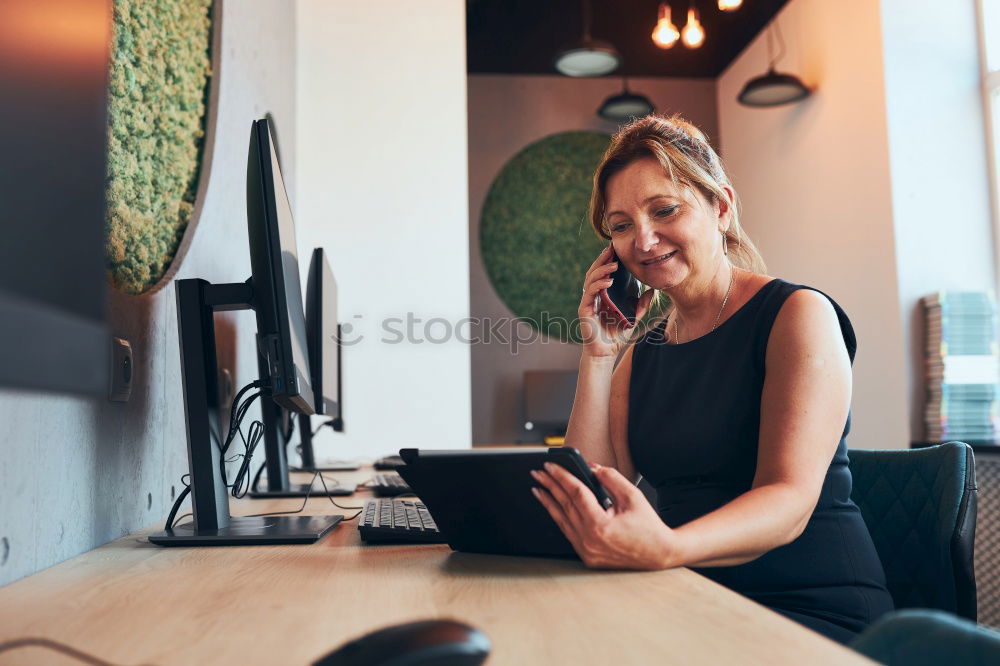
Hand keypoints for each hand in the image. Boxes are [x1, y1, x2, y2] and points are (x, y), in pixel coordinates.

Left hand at [530, 461, 680, 569]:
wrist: (659, 554)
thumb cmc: (648, 525)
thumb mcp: (633, 496)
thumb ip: (610, 478)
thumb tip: (590, 467)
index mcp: (600, 525)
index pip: (575, 494)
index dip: (562, 476)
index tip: (550, 465)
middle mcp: (589, 540)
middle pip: (565, 505)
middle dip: (550, 486)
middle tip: (538, 472)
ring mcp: (587, 551)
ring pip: (562, 521)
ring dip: (549, 502)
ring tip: (538, 488)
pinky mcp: (587, 556)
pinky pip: (569, 533)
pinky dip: (560, 518)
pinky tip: (553, 507)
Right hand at [578, 247, 653, 357]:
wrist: (606, 353)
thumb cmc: (617, 335)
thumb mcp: (633, 318)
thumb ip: (641, 305)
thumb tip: (651, 291)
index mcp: (603, 295)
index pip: (603, 273)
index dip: (608, 260)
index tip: (616, 249)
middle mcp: (593, 296)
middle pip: (595, 272)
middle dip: (602, 259)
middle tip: (612, 249)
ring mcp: (588, 302)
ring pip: (590, 279)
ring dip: (601, 270)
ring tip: (614, 264)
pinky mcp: (584, 310)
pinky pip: (589, 293)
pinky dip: (598, 285)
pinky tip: (607, 281)